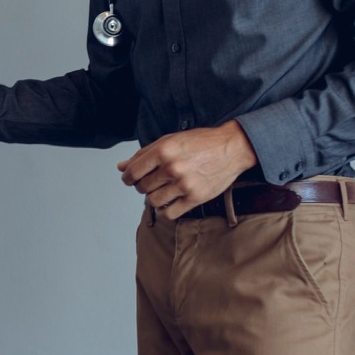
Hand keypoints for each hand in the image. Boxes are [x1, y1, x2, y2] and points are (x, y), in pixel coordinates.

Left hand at [117, 122, 256, 219]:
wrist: (232, 148)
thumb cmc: (201, 143)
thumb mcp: (170, 140)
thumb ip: (144, 154)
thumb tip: (122, 167)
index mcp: (164, 150)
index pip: (133, 172)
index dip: (128, 178)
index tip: (130, 179)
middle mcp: (172, 168)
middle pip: (142, 187)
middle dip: (143, 186)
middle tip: (152, 181)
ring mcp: (184, 184)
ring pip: (153, 201)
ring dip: (154, 197)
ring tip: (162, 190)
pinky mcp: (195, 198)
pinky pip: (169, 213)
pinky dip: (165, 210)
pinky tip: (169, 202)